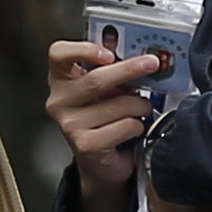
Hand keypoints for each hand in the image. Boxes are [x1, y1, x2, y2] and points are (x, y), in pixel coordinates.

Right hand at [41, 34, 167, 211]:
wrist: (100, 161)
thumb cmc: (105, 117)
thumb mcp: (106, 89)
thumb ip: (114, 70)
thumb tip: (143, 58)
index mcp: (62, 79)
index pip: (59, 54)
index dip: (83, 50)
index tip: (108, 54)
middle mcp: (60, 101)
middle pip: (95, 80)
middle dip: (129, 70)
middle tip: (152, 63)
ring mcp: (70, 125)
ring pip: (118, 105)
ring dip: (140, 106)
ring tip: (142, 109)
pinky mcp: (85, 145)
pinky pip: (125, 126)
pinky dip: (138, 126)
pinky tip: (134, 130)